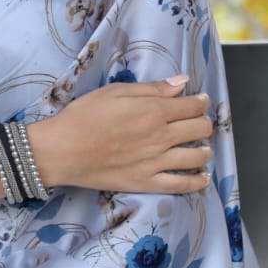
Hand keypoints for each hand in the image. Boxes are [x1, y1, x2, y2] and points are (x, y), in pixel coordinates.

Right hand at [32, 78, 213, 195]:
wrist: (62, 150)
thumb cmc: (84, 116)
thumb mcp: (115, 92)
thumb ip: (152, 88)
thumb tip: (183, 82)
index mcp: (153, 111)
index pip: (192, 106)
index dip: (201, 102)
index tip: (201, 101)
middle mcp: (160, 137)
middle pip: (199, 129)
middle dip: (205, 122)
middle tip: (201, 121)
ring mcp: (156, 162)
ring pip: (196, 157)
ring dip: (206, 150)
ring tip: (204, 148)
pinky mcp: (147, 183)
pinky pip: (181, 184)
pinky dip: (198, 181)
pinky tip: (203, 177)